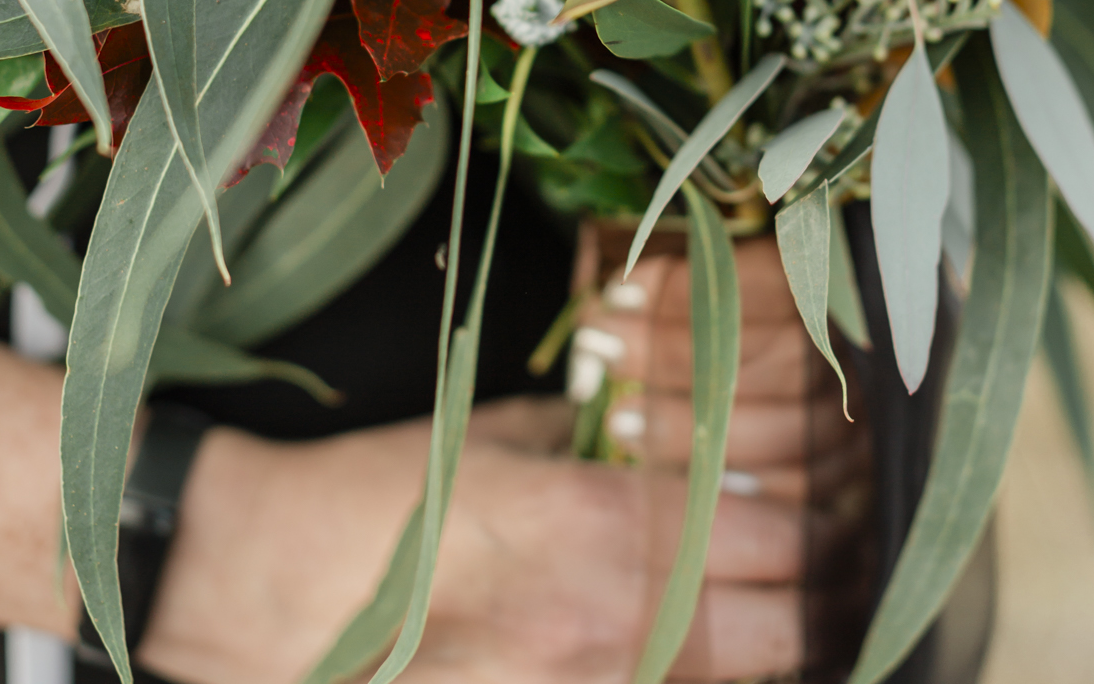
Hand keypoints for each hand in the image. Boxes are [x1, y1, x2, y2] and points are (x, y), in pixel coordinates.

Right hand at [139, 241, 853, 683]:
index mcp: (597, 529)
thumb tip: (661, 435)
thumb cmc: (372, 498)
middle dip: (823, 588)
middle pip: (781, 625)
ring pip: (737, 680)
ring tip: (794, 604)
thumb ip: (592, 442)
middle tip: (837, 555)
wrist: (256, 592)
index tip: (835, 487)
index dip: (817, 510)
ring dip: (778, 642)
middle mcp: (609, 627)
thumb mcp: (492, 434)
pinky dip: (700, 673)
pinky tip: (708, 647)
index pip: (765, 525)